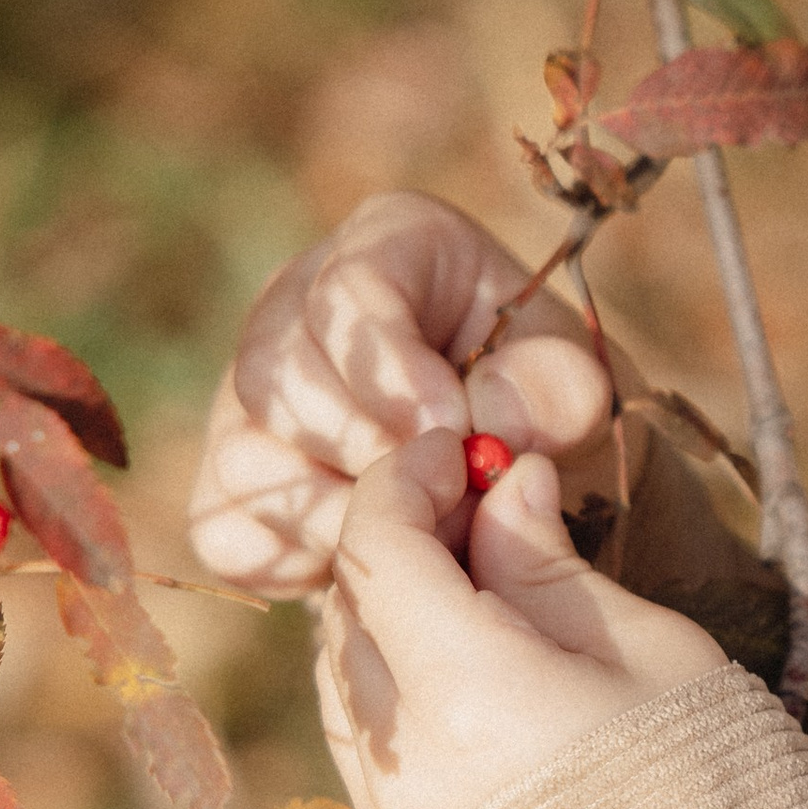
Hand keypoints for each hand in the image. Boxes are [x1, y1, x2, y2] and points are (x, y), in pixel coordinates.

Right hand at [189, 192, 617, 594]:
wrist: (523, 493)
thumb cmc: (548, 416)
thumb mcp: (579, 391)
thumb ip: (556, 390)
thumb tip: (487, 413)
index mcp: (392, 248)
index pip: (350, 291)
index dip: (390, 367)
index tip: (448, 429)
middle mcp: (296, 309)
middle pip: (277, 372)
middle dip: (364, 447)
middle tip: (443, 493)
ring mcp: (248, 400)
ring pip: (246, 455)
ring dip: (340, 512)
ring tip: (424, 529)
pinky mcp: (228, 486)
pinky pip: (228, 531)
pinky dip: (300, 560)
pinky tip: (371, 561)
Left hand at [318, 429, 727, 808]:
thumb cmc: (713, 790)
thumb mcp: (651, 652)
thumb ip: (551, 564)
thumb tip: (505, 483)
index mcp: (466, 695)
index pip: (382, 546)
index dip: (409, 477)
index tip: (462, 448)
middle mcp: (403, 757)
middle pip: (352, 602)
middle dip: (404, 536)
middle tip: (484, 503)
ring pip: (346, 667)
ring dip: (394, 606)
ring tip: (485, 583)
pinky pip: (364, 731)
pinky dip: (394, 673)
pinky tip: (468, 662)